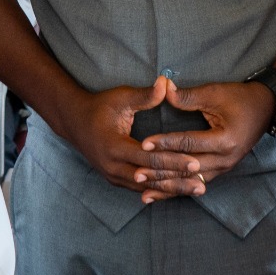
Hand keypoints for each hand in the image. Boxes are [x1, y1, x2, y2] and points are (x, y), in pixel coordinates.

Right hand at [60, 78, 203, 198]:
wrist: (73, 121)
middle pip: (150, 178)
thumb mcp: (120, 98)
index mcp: (114, 146)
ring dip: (171, 189)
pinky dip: (160, 189)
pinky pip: (140, 188)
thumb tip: (166, 83)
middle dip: (177, 181)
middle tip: (202, 185)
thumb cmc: (99, 106)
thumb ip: (144, 95)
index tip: (195, 162)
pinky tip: (178, 191)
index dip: (173, 161)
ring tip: (196, 190)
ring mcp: (112, 175)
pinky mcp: (115, 179)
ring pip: (146, 187)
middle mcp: (112, 166)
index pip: (149, 157)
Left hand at [135, 80, 274, 199]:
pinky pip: (196, 182)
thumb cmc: (240, 98)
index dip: (166, 143)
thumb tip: (162, 88)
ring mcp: (225, 168)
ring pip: (191, 181)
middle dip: (161, 171)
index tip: (144, 144)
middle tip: (136, 172)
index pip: (189, 144)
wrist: (266, 108)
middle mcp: (226, 159)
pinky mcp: (221, 170)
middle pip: (188, 168)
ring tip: (142, 191)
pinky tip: (159, 194)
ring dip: (167, 186)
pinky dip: (177, 188)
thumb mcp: (215, 93)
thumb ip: (187, 96)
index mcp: (225, 140)